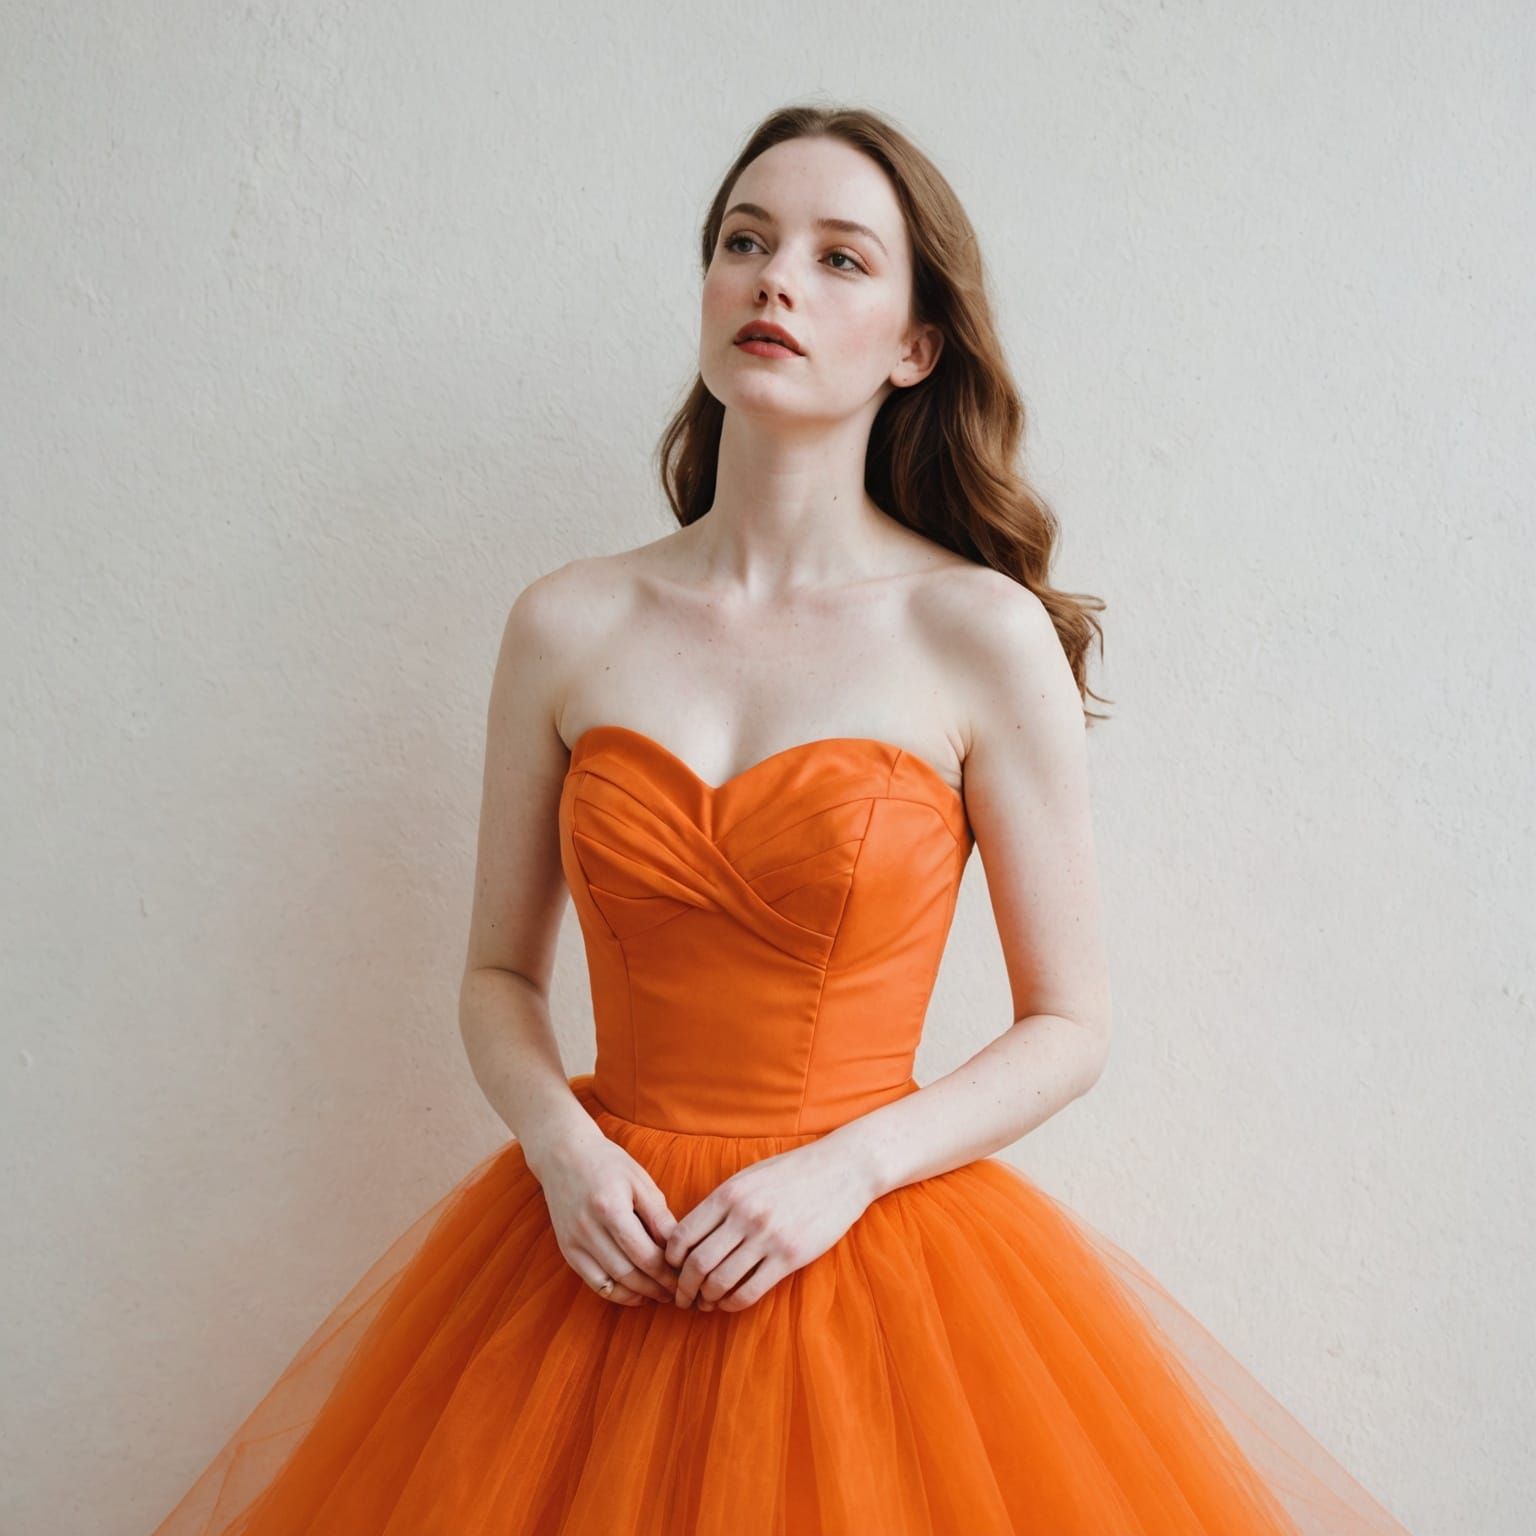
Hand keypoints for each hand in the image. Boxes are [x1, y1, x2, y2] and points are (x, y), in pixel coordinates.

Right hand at [529, 1122, 681, 1305]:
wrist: (563, 1155)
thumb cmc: (607, 1164)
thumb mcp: (639, 1181)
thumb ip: (658, 1216)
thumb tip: (678, 1248)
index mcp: (610, 1208)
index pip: (645, 1254)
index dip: (668, 1272)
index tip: (685, 1276)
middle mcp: (588, 1229)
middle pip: (629, 1273)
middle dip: (657, 1287)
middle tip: (678, 1292)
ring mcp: (574, 1242)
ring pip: (611, 1283)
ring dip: (639, 1294)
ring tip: (661, 1295)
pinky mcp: (567, 1250)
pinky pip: (594, 1282)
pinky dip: (616, 1293)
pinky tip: (635, 1292)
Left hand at [665, 1141, 874, 1312]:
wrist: (841, 1169)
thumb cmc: (791, 1172)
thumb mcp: (749, 1177)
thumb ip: (721, 1203)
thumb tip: (690, 1236)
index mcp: (728, 1193)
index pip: (682, 1235)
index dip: (670, 1260)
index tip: (672, 1270)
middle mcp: (743, 1215)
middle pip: (697, 1264)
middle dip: (683, 1287)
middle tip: (681, 1298)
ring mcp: (767, 1237)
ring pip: (720, 1281)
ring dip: (706, 1299)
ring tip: (704, 1304)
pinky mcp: (790, 1256)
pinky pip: (750, 1290)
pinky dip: (732, 1303)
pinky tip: (728, 1303)